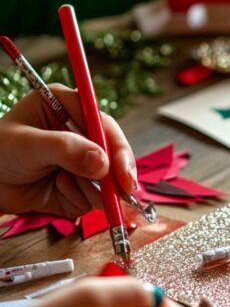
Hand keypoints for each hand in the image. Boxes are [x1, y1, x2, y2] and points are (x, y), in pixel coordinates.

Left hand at [0, 87, 136, 216]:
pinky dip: (77, 199)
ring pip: (106, 181)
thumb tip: (101, 163)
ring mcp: (81, 161)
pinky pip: (92, 198)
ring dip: (90, 189)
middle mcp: (80, 133)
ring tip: (60, 185)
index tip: (123, 174)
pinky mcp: (78, 186)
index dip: (118, 149)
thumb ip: (65, 150)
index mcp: (69, 107)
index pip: (104, 125)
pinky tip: (56, 192)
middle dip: (114, 176)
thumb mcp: (28, 144)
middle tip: (119, 194)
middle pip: (114, 154)